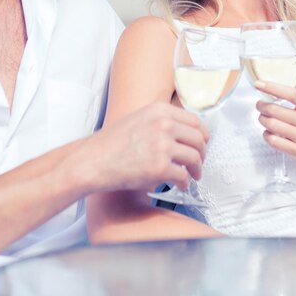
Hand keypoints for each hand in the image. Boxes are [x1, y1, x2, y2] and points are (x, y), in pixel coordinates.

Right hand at [88, 102, 208, 191]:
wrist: (93, 161)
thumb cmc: (112, 143)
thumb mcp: (139, 118)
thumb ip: (162, 120)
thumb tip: (187, 131)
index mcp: (159, 110)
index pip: (195, 121)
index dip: (202, 135)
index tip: (202, 144)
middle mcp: (163, 124)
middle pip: (199, 139)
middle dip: (202, 153)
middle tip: (199, 162)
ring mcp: (162, 146)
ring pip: (195, 158)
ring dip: (197, 169)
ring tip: (193, 176)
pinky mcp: (159, 168)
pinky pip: (183, 176)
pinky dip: (185, 183)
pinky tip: (180, 185)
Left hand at [255, 76, 295, 176]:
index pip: (291, 94)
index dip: (272, 87)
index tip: (258, 84)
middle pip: (276, 110)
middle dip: (262, 105)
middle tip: (260, 102)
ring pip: (273, 126)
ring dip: (262, 118)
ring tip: (263, 115)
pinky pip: (275, 142)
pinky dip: (266, 135)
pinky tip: (268, 130)